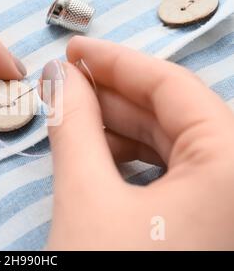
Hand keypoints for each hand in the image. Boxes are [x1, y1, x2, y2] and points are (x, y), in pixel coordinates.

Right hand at [41, 36, 233, 249]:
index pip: (173, 86)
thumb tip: (60, 76)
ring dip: (118, 129)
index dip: (116, 62)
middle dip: (112, 97)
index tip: (74, 50)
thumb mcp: (85, 196)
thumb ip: (73, 126)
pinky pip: (172, 175)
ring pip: (171, 146)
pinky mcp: (206, 225)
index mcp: (231, 168)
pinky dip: (130, 160)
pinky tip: (96, 157)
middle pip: (173, 115)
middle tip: (65, 85)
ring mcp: (223, 205)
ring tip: (72, 121)